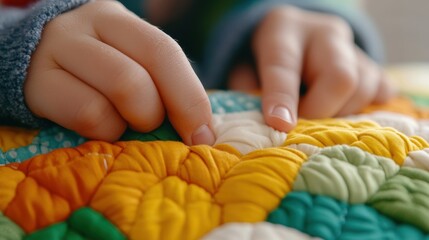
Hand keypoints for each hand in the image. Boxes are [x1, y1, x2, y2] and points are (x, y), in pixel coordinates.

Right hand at [24, 0, 214, 144]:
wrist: (39, 61)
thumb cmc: (99, 70)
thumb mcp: (130, 62)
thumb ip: (163, 85)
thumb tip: (202, 131)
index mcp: (119, 20)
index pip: (164, 51)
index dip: (190, 98)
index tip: (203, 134)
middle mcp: (85, 27)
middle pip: (137, 77)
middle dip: (156, 114)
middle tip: (152, 125)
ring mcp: (57, 52)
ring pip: (115, 91)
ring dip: (130, 123)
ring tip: (123, 123)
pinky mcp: (38, 85)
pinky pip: (87, 114)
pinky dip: (104, 131)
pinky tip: (102, 127)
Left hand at [228, 6, 394, 131]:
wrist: (291, 37)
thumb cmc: (262, 58)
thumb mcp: (243, 69)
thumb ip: (246, 92)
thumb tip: (263, 123)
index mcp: (283, 29)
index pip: (284, 65)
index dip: (281, 98)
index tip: (280, 125)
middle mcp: (323, 32)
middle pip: (341, 77)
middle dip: (321, 111)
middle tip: (301, 122)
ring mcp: (352, 46)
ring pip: (365, 88)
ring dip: (340, 114)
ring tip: (316, 113)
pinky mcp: (370, 62)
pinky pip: (381, 90)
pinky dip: (365, 109)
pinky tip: (343, 109)